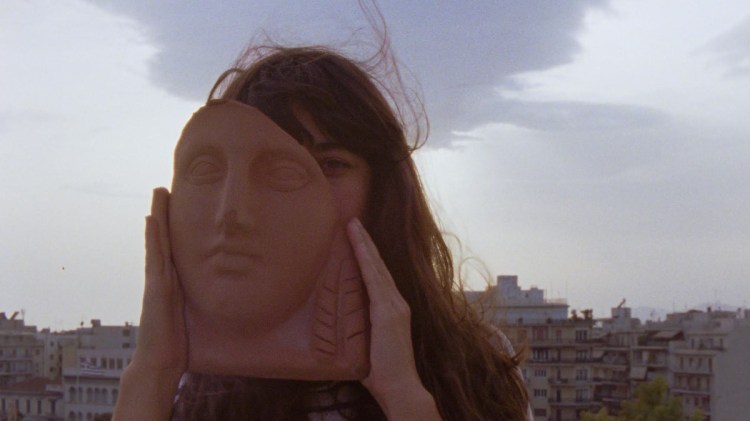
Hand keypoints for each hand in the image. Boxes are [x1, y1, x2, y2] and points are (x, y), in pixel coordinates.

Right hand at [114, 187, 185, 420]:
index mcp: (172, 283)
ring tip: (158, 193)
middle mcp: (162, 278)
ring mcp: (156, 282)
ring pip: (157, 243)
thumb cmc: (177, 343)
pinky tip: (152, 219)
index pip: (173, 250)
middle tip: (163, 189)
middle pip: (163, 240)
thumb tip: (220, 293)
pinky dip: (154, 237)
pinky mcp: (156, 289)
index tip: (176, 206)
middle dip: (163, 215)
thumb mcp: (193, 315)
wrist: (161, 362)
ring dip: (157, 217)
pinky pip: (155, 257)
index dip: (174, 229)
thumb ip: (199, 301)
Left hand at [346, 218, 440, 419]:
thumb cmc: (383, 374)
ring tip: (352, 225)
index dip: (369, 256)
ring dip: (364, 244)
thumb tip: (342, 328)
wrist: (401, 387)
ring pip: (376, 267)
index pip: (379, 276)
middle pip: (379, 265)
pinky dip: (365, 259)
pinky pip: (373, 279)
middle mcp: (398, 303)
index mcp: (393, 310)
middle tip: (352, 221)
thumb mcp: (369, 346)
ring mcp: (394, 306)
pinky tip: (357, 245)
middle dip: (366, 242)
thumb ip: (361, 331)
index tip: (358, 238)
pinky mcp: (387, 311)